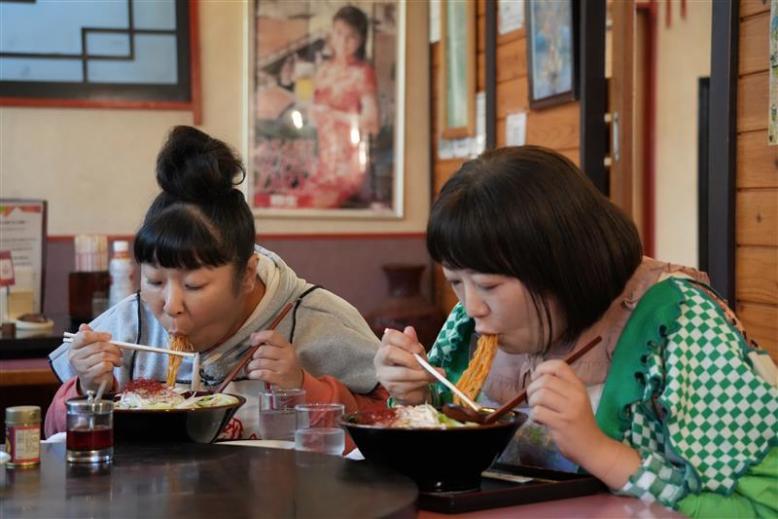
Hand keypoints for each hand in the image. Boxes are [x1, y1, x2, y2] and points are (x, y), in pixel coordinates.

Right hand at [67, 323, 121, 392]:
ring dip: (116, 357)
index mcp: (74, 347)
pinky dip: (112, 365)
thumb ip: (89, 336)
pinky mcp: (89, 376)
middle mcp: (74, 357)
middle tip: (120, 350)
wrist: (93, 381)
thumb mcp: (91, 347)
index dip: (99, 335)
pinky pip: (105, 366)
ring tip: (118, 359)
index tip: (109, 337)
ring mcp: (81, 367)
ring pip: (104, 356)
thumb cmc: (94, 361)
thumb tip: (83, 326)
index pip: (84, 336)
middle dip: (113, 347)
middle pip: (98, 346)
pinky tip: (113, 366)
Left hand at [247, 330, 302, 388]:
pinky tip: (253, 374)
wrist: (297, 380)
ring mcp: (284, 367)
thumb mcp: (281, 350)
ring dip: (251, 366)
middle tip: (252, 359)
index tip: (253, 342)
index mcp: (286, 346)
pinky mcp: (279, 378)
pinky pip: (262, 374)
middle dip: (253, 355)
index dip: (259, 336)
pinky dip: (254, 374)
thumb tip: (253, 336)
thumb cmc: (286, 364)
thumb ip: (268, 342)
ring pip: (260, 363)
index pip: (272, 335)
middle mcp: (286, 355)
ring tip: (251, 368)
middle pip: (263, 350)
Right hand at [374, 326, 436, 404]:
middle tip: (425, 364)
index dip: (406, 341)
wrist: (412, 388)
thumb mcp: (416, 352)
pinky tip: (428, 383)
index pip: (390, 336)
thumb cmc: (413, 365)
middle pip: (390, 353)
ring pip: (402, 373)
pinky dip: (421, 384)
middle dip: (411, 359)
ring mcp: (383, 376)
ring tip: (435, 375)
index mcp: (386, 345)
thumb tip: (410, 330)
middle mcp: (380, 359)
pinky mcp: (391, 390)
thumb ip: (414, 343)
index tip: (418, 349)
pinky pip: (407, 387)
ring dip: (422, 375)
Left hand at [526, 360, 640, 488]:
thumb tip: (535, 378)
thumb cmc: (581, 423)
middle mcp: (575, 395)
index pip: (559, 365)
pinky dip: (534, 416)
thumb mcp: (576, 400)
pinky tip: (540, 421)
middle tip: (533, 400)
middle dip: (532, 389)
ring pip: (540, 395)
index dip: (542, 368)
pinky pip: (538, 412)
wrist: (594, 448)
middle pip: (545, 380)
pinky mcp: (562, 424)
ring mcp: (569, 409)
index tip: (536, 379)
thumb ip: (560, 388)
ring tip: (537, 410)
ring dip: (532, 403)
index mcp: (578, 386)